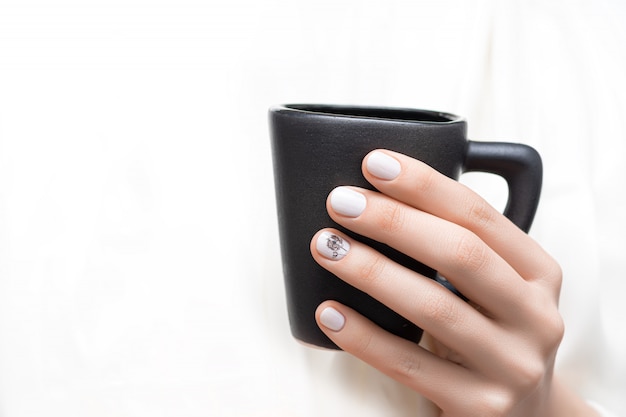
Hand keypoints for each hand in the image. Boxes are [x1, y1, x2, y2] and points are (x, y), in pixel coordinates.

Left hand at [310, 150, 596, 416]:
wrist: (525, 416)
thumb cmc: (490, 333)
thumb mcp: (495, 287)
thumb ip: (462, 247)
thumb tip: (379, 196)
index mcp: (538, 272)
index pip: (479, 216)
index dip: (425, 185)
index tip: (374, 163)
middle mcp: (535, 316)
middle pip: (460, 254)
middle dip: (394, 221)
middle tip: (340, 201)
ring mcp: (512, 365)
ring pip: (435, 308)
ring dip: (372, 272)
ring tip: (326, 247)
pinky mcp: (479, 406)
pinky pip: (411, 366)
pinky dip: (365, 336)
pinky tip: (330, 312)